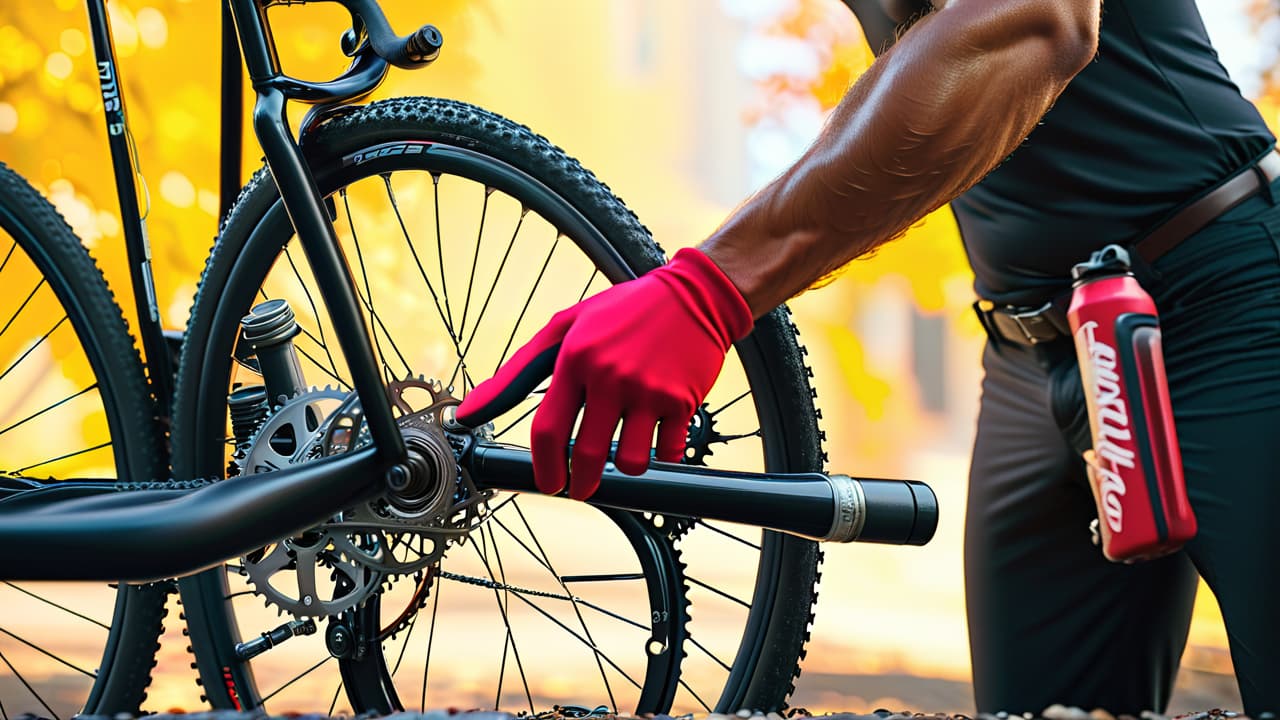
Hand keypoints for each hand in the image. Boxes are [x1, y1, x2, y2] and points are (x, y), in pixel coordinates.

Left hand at [456, 247, 753, 499]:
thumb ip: (517, 371)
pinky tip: (659, 434)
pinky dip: (663, 452)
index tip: (549, 484)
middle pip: (588, 454)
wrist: (696, 296)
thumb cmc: (625, 311)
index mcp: (575, 358)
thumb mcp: (566, 327)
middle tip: (582, 487)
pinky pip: (669, 452)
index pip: (548, 430)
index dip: (545, 468)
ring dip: (626, 466)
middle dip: (582, 483)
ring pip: (631, 461)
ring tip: (627, 449)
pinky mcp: (682, 400)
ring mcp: (648, 389)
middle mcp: (610, 375)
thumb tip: (468, 412)